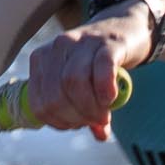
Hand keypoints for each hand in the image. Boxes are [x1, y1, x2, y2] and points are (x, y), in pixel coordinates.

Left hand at [25, 13, 148, 139]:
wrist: (126, 28)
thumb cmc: (99, 62)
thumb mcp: (85, 85)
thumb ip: (87, 110)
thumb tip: (100, 136)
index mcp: (42, 59)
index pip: (39, 104)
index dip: (59, 121)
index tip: (77, 124)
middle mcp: (58, 47)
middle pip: (56, 95)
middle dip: (76, 117)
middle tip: (94, 120)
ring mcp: (82, 42)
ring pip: (74, 82)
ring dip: (90, 107)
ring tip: (103, 113)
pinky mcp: (108, 42)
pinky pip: (101, 68)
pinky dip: (105, 89)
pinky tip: (111, 98)